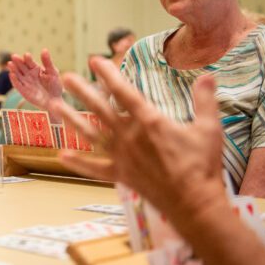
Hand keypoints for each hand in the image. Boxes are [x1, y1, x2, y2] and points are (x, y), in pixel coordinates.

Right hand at [8, 49, 62, 109]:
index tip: (26, 55)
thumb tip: (44, 49)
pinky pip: (18, 85)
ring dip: (13, 69)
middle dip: (18, 62)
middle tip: (14, 56)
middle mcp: (29, 75)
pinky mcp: (23, 91)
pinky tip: (11, 74)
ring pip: (18, 74)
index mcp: (35, 69)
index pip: (30, 62)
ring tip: (10, 63)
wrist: (55, 101)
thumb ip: (47, 62)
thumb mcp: (53, 72)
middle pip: (22, 67)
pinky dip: (14, 80)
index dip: (28, 58)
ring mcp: (25, 83)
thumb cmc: (54, 86)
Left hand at [54, 56, 224, 218]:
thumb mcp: (209, 129)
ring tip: (54, 105)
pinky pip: (95, 168)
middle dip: (82, 91)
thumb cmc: (203, 166)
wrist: (194, 204)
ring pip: (91, 133)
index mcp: (149, 122)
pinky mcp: (121, 175)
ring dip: (72, 118)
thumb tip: (207, 76)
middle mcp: (129, 136)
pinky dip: (79, 162)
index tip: (95, 60)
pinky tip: (62, 155)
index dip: (109, 75)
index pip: (124, 92)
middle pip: (100, 109)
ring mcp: (122, 156)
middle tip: (65, 77)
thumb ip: (205, 100)